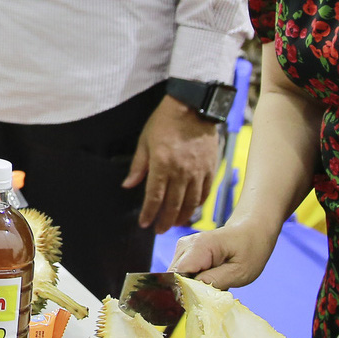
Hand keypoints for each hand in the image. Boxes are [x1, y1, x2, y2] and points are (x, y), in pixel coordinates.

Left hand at [125, 96, 220, 232]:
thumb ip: (138, 166)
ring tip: (175, 224)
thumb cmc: (165, 122)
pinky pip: (205, 192)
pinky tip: (191, 209)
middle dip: (165, 220)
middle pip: (173, 204)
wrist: (193, 107)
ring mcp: (198, 171)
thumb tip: (128, 186)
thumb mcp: (145, 141)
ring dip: (182, 216)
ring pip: (191, 202)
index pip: (154, 197)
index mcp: (162, 165)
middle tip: (159, 230)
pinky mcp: (211, 168)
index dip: (149, 213)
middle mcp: (181, 171)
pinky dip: (198, 204)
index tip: (144, 224)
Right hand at [167, 222, 277, 289]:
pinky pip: (181, 274)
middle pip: (175, 277)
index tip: (204, 299)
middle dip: (191, 290)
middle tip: (215, 291)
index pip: (177, 275)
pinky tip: (210, 277)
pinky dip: (194, 281)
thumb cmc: (250, 249)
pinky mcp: (184, 253)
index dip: (187, 291)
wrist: (251, 232)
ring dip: (193, 285)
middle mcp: (185, 245)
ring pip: (177, 277)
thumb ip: (215, 281)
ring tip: (215, 282)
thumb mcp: (240, 272)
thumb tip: (192, 291)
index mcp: (199, 246)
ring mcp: (182, 248)